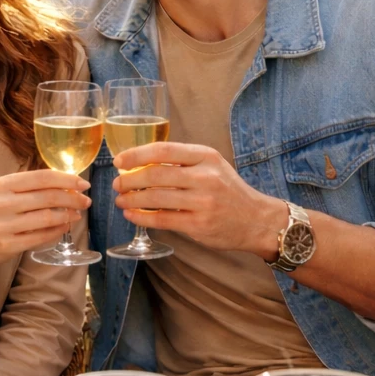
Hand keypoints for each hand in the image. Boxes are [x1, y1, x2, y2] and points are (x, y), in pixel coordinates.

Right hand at [0, 169, 90, 299]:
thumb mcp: (5, 194)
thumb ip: (32, 187)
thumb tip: (69, 185)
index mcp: (3, 184)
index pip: (42, 177)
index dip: (67, 179)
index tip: (83, 184)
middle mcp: (2, 202)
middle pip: (47, 197)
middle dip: (72, 198)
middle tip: (86, 201)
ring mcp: (4, 225)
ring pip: (47, 217)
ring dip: (68, 215)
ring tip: (77, 214)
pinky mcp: (9, 245)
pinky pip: (41, 236)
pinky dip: (58, 230)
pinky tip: (65, 227)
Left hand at [113, 142, 284, 253]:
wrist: (257, 220)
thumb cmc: (228, 191)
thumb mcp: (212, 166)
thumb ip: (182, 163)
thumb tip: (141, 163)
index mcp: (206, 156)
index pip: (164, 151)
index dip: (136, 154)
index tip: (119, 161)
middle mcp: (205, 177)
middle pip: (155, 175)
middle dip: (130, 180)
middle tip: (118, 184)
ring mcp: (203, 202)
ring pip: (155, 198)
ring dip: (132, 199)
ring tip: (121, 200)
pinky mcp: (199, 224)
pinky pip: (162, 220)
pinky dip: (141, 217)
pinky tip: (132, 215)